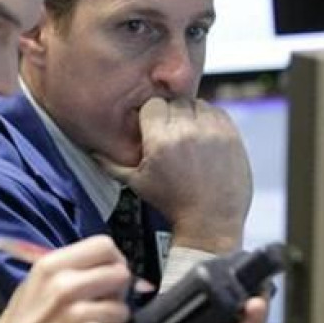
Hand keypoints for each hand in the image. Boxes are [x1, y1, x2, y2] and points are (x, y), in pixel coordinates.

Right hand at [0, 235, 130, 322]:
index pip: (103, 246)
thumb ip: (68, 269)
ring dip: (110, 319)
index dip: (113, 259)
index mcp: (50, 266)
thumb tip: (105, 264)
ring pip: (122, 308)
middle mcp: (65, 285)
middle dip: (116, 289)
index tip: (111, 269)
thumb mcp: (34, 283)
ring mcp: (79, 314)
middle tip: (102, 300)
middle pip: (120, 274)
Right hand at [101, 97, 252, 252]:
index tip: (152, 127)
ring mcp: (212, 132)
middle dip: (170, 115)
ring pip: (196, 103)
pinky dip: (209, 119)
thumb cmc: (172, 204)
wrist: (210, 220)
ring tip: (187, 135)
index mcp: (161, 141)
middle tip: (170, 133)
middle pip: (174, 102)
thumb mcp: (136, 183)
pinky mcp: (231, 136)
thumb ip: (111, 164)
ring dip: (190, 115)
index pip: (153, 105)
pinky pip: (217, 111)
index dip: (151, 115)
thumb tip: (92, 151)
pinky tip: (203, 136)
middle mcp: (187, 132)